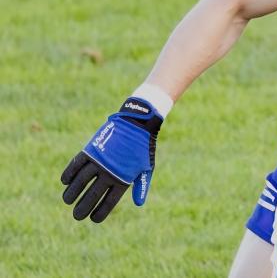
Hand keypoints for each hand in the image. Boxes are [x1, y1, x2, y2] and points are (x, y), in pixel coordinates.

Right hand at [61, 98, 162, 222]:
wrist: (138, 123)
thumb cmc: (143, 147)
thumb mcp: (146, 167)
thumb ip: (140, 185)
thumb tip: (139, 204)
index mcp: (124, 178)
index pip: (109, 201)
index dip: (100, 212)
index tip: (92, 219)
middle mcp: (109, 171)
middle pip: (92, 194)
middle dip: (83, 207)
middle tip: (76, 216)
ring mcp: (99, 160)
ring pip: (81, 181)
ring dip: (72, 192)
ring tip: (67, 201)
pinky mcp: (91, 149)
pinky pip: (76, 164)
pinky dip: (69, 173)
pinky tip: (64, 182)